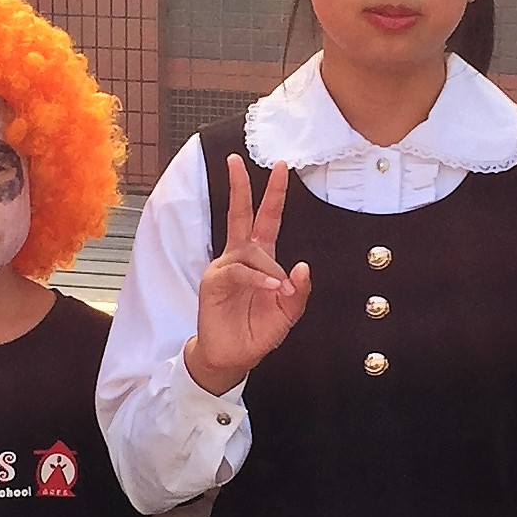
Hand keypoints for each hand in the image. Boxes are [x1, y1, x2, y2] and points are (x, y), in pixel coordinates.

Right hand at [184, 157, 308, 398]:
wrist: (232, 356)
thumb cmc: (258, 331)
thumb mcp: (288, 313)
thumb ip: (299, 292)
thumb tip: (303, 267)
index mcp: (261, 258)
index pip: (267, 219)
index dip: (274, 194)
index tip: (281, 167)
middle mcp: (241, 257)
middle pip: (241, 214)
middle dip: (239, 186)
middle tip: (236, 160)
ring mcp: (225, 267)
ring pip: (247, 248)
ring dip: (267, 267)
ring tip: (278, 290)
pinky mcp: (213, 282)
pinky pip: (238, 270)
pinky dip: (256, 278)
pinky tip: (270, 287)